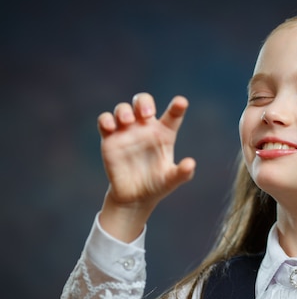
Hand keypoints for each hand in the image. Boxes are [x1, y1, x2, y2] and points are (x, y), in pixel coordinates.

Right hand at [97, 93, 195, 240]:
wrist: (135, 197)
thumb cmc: (157, 184)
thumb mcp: (171, 180)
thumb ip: (182, 173)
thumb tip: (190, 164)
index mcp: (165, 133)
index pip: (172, 115)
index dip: (177, 106)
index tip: (181, 102)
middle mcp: (146, 128)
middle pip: (143, 102)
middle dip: (144, 102)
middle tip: (146, 114)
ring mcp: (127, 131)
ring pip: (123, 108)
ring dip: (124, 110)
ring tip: (127, 121)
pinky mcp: (110, 139)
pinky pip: (104, 121)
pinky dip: (105, 119)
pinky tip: (110, 127)